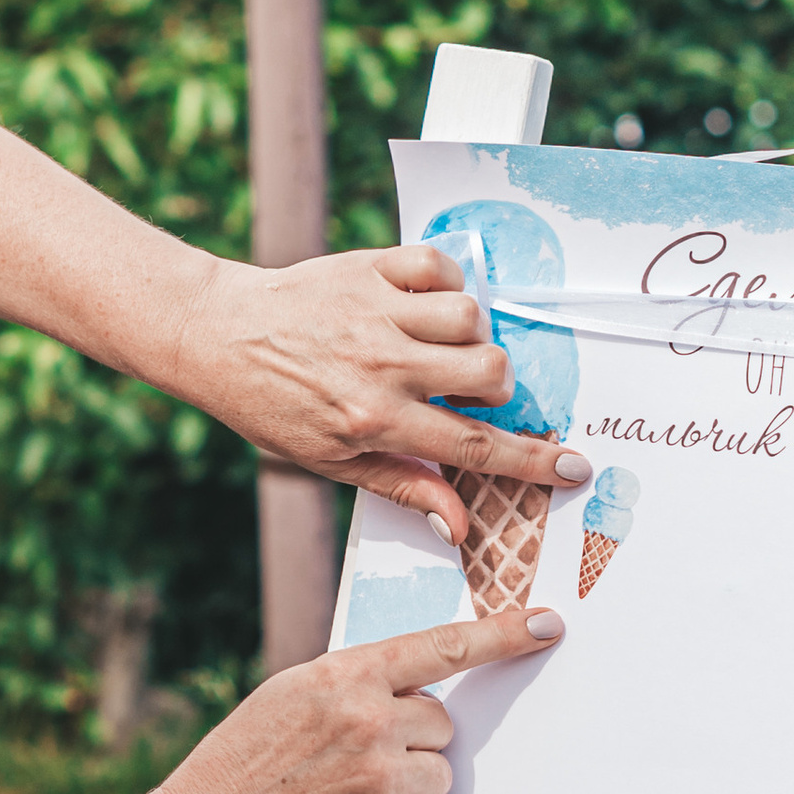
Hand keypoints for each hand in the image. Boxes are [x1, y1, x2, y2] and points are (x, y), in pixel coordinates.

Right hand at [161, 605, 561, 793]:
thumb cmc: (251, 755)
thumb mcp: (296, 691)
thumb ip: (360, 681)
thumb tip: (420, 689)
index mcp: (348, 674)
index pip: (443, 646)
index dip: (503, 634)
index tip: (550, 624)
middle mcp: (371, 719)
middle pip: (443, 724)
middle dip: (414, 741)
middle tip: (357, 756)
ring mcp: (381, 775)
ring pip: (442, 775)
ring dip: (410, 785)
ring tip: (350, 790)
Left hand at [174, 247, 588, 547]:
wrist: (218, 336)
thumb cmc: (272, 406)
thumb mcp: (331, 462)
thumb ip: (402, 487)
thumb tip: (459, 527)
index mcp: (375, 420)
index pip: (474, 447)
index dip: (534, 462)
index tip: (574, 468)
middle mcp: (383, 365)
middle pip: (491, 371)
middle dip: (499, 386)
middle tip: (470, 391)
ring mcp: (377, 311)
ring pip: (472, 315)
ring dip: (470, 332)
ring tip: (438, 344)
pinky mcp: (369, 267)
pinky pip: (440, 266)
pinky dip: (445, 281)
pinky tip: (423, 302)